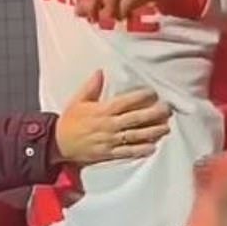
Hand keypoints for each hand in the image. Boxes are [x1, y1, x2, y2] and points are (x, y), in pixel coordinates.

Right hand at [54, 69, 169, 164]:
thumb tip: (101, 71)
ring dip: (152, 132)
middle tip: (167, 110)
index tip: (153, 93)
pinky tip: (153, 147)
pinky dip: (140, 150)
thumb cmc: (70, 120)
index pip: (125, 102)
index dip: (140, 98)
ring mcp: (110, 141)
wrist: (59, 143)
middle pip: (135, 119)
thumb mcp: (77, 100)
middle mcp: (109, 126)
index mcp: (102, 111)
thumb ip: (91, 86)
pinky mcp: (109, 154)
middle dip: (153, 114)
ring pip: (135, 136)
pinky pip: (128, 152)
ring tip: (165, 128)